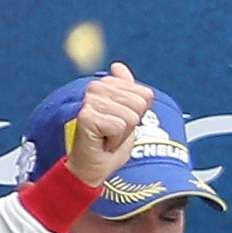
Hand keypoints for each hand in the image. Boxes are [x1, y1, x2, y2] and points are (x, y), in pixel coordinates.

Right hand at [64, 62, 156, 187]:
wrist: (91, 166)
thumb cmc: (108, 142)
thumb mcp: (124, 114)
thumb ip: (126, 90)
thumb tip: (118, 66)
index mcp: (106, 85)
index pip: (145, 94)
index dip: (139, 114)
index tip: (120, 124)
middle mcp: (95, 88)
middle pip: (139, 104)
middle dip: (132, 124)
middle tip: (113, 132)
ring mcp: (90, 101)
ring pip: (131, 116)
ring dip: (123, 134)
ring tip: (107, 137)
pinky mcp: (86, 116)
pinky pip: (120, 126)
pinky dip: (116, 140)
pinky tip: (103, 142)